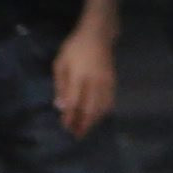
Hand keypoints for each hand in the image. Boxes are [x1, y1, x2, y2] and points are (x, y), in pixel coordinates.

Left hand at [51, 19, 118, 136]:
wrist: (98, 36)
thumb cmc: (74, 48)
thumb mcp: (60, 63)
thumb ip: (60, 85)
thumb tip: (60, 106)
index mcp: (78, 77)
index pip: (73, 103)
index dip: (69, 117)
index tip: (64, 127)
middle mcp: (94, 83)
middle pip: (90, 109)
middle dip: (83, 124)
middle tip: (77, 136)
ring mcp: (106, 84)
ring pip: (101, 108)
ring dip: (93, 121)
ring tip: (86, 129)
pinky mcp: (113, 83)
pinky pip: (109, 103)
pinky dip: (103, 113)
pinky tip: (98, 117)